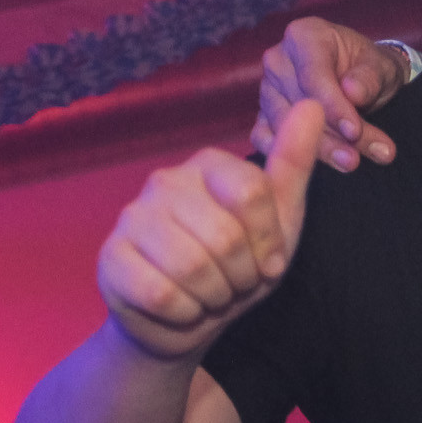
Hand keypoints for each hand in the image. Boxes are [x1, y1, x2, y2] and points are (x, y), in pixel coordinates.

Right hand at [101, 101, 323, 359]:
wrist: (189, 318)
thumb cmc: (240, 264)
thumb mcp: (281, 217)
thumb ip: (294, 162)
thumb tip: (312, 104)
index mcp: (208, 164)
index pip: (252, 192)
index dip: (269, 240)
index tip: (268, 261)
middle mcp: (164, 180)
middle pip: (225, 236)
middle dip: (242, 275)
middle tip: (235, 282)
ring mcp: (131, 217)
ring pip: (192, 267)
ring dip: (214, 295)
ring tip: (211, 293)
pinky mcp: (109, 257)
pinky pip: (160, 293)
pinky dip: (184, 312)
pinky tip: (182, 306)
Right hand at [251, 18, 408, 170]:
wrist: (363, 81)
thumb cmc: (370, 70)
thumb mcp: (381, 68)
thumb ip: (369, 78)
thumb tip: (352, 91)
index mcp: (305, 36)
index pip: (313, 76)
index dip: (333, 106)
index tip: (354, 131)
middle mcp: (278, 60)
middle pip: (299, 104)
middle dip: (332, 135)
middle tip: (358, 158)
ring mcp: (267, 89)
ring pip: (284, 126)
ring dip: (319, 149)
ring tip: (351, 163)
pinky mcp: (263, 115)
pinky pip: (265, 138)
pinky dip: (286, 155)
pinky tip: (311, 167)